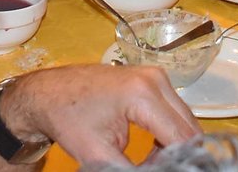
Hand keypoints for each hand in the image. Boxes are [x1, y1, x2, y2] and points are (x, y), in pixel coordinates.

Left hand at [0, 64, 199, 166]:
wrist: (49, 93)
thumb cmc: (67, 118)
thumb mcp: (98, 156)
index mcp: (143, 95)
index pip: (181, 138)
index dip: (181, 162)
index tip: (171, 170)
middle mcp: (155, 80)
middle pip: (189, 128)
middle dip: (178, 154)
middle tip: (156, 168)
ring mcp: (155, 77)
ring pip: (184, 120)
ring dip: (173, 145)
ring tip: (150, 162)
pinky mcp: (152, 80)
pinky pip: (174, 112)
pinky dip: (168, 133)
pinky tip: (151, 148)